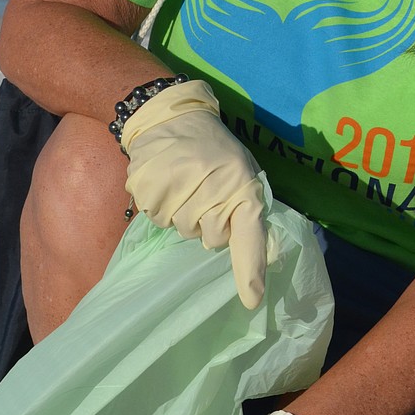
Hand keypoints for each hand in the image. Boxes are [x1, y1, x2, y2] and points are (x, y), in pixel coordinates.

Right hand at [121, 80, 265, 308]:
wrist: (170, 114)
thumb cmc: (214, 148)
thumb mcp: (242, 171)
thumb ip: (249, 209)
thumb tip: (267, 255)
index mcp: (241, 184)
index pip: (249, 232)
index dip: (250, 268)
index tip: (251, 299)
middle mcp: (210, 186)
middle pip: (209, 238)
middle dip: (208, 222)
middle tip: (205, 190)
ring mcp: (176, 186)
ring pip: (179, 228)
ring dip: (181, 212)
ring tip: (184, 180)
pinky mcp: (147, 185)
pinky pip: (155, 217)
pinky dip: (160, 204)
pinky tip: (165, 179)